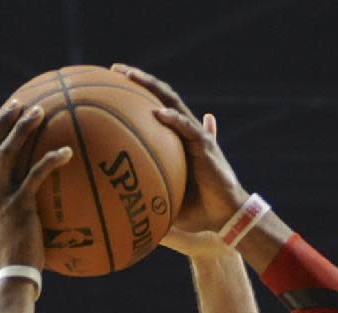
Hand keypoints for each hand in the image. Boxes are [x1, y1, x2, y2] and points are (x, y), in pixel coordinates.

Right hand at [0, 102, 72, 275]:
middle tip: (17, 104)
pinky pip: (35, 176)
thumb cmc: (12, 269)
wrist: (9, 281)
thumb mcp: (0, 242)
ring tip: (40, 111)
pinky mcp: (18, 207)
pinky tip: (67, 152)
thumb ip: (7, 223)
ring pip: (6, 153)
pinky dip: (50, 160)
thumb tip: (27, 222)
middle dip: (1, 122)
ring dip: (22, 128)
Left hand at [111, 66, 247, 234]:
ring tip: (131, 77)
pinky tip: (157, 113)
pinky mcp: (206, 146)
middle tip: (116, 69)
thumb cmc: (197, 211)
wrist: (225, 217)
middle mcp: (186, 132)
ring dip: (152, 88)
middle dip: (139, 80)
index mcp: (178, 140)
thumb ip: (150, 191)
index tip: (113, 84)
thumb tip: (124, 204)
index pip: (156, 107)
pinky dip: (173, 119)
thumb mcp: (167, 199)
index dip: (138, 94)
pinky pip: (187, 128)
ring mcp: (197, 137)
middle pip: (162, 96)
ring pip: (173, 103)